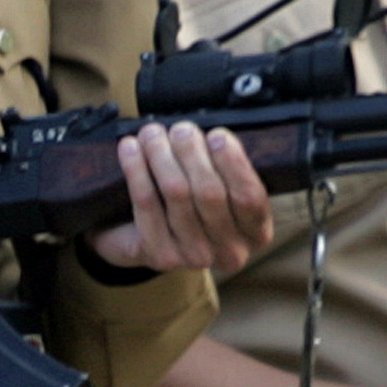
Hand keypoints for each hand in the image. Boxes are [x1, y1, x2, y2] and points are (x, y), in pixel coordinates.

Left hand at [91, 123, 273, 271]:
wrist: (145, 241)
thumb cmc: (193, 202)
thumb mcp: (222, 187)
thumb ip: (224, 165)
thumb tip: (213, 135)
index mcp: (256, 232)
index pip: (250, 196)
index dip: (233, 162)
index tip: (217, 134)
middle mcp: (231, 251)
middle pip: (210, 192)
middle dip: (191, 151)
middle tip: (179, 129)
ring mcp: (196, 256)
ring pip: (176, 192)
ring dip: (161, 154)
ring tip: (152, 133)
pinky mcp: (161, 255)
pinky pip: (146, 202)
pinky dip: (136, 168)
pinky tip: (130, 148)